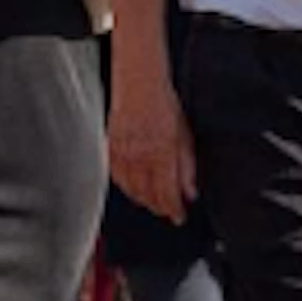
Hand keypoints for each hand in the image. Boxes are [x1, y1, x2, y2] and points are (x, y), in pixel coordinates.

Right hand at [110, 63, 194, 219]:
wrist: (138, 83)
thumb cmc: (163, 104)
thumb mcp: (184, 134)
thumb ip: (187, 166)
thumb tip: (190, 191)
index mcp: (162, 152)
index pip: (167, 193)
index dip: (173, 209)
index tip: (179, 216)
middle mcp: (140, 156)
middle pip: (148, 195)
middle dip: (159, 206)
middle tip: (167, 211)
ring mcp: (123, 153)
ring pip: (131, 189)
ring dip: (143, 200)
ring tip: (152, 203)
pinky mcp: (111, 148)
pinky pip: (117, 177)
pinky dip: (126, 187)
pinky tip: (133, 189)